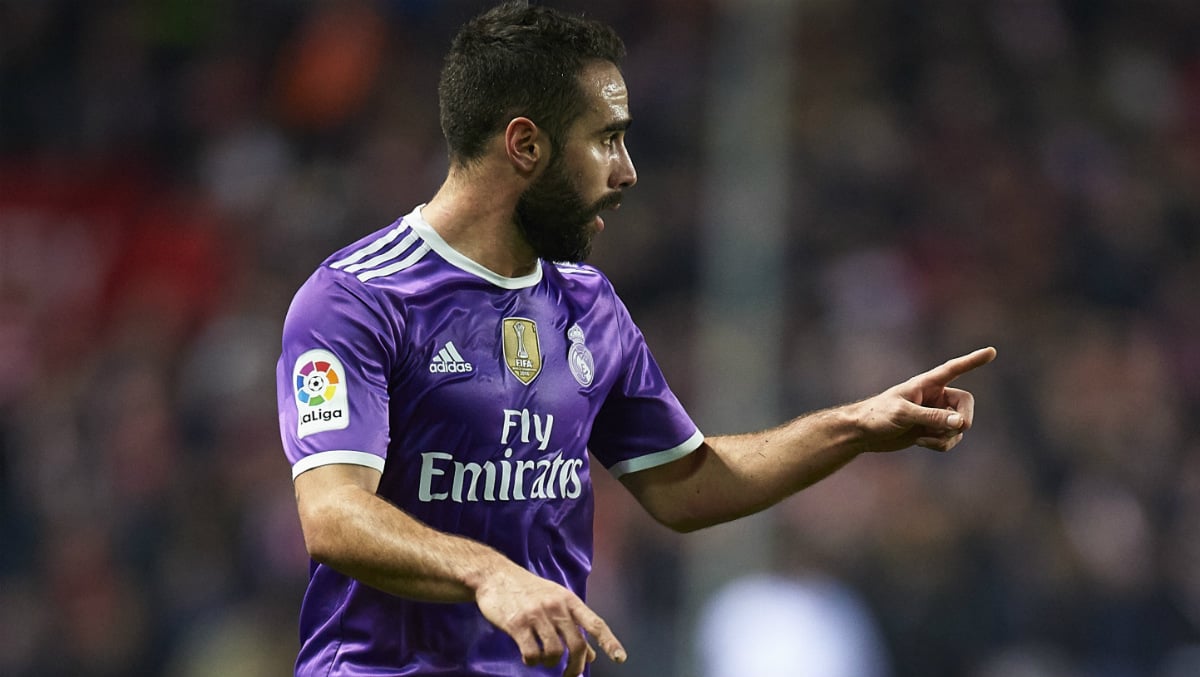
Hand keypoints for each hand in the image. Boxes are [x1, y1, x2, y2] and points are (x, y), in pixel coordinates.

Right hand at [475, 563, 626, 676]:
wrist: (496, 576)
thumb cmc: (528, 590)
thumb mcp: (555, 601)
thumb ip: (574, 626)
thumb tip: (592, 656)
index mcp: (569, 600)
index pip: (595, 623)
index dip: (609, 642)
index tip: (620, 658)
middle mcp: (556, 607)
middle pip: (577, 644)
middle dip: (576, 666)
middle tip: (570, 676)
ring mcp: (537, 615)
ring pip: (555, 652)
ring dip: (551, 664)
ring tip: (543, 661)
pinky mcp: (517, 624)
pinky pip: (532, 654)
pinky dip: (532, 662)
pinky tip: (529, 658)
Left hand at [854, 347, 996, 452]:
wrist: (863, 433)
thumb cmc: (877, 415)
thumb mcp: (903, 414)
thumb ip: (932, 417)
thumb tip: (961, 423)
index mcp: (927, 383)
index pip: (954, 369)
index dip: (973, 361)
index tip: (992, 351)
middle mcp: (935, 397)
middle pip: (965, 405)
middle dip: (962, 420)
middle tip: (956, 428)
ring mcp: (935, 414)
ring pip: (959, 426)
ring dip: (946, 436)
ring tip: (923, 438)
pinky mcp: (932, 430)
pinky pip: (950, 439)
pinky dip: (941, 444)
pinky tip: (921, 443)